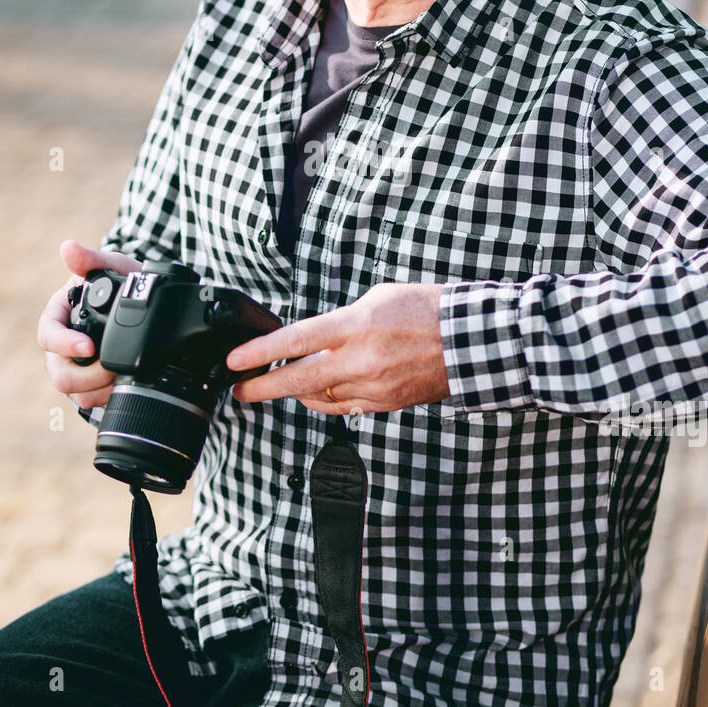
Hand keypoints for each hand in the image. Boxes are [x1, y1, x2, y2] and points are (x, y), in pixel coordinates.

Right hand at [37, 239, 142, 410]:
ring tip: (124, 377)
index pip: (48, 335)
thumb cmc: (121, 283)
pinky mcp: (89, 385)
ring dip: (99, 389)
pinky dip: (107, 396)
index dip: (65, 343)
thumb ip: (91, 260)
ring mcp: (74, 367)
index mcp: (58, 316)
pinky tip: (125, 386)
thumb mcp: (112, 266)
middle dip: (87, 376)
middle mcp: (61, 346)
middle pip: (58, 374)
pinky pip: (90, 401)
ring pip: (74, 393)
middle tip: (115, 369)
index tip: (88, 346)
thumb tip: (68, 248)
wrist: (145, 304)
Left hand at [225, 282, 450, 414]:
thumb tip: (319, 337)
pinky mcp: (385, 404)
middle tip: (240, 391)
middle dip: (262, 388)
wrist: (471, 341)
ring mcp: (372, 387)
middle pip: (297, 380)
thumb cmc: (429, 311)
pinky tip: (312, 395)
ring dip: (295, 392)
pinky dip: (323, 401)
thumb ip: (343, 319)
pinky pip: (343, 408)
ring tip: (278, 385)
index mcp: (355, 326)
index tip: (236, 361)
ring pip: (318, 397)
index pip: (294, 341)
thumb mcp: (378, 298)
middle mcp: (359, 360)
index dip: (259, 352)